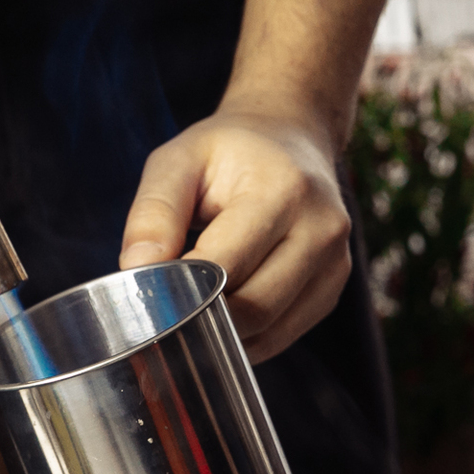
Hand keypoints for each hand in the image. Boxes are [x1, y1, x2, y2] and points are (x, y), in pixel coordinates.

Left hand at [119, 95, 351, 362]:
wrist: (291, 137)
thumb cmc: (229, 151)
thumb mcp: (179, 161)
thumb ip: (154, 214)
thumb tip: (137, 271)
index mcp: (283, 189)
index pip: (223, 266)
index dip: (180, 288)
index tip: (149, 290)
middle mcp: (320, 228)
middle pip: (252, 307)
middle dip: (201, 317)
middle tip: (167, 305)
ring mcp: (336, 262)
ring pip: (269, 329)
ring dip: (223, 332)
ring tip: (194, 304)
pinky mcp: (333, 286)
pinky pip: (284, 333)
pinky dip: (247, 336)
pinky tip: (224, 312)